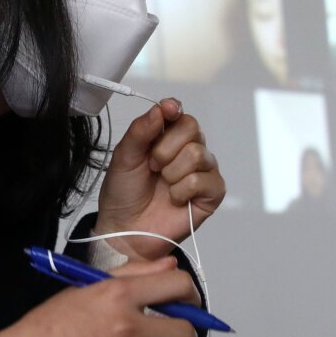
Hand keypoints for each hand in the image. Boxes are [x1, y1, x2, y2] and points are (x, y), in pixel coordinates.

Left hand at [96, 100, 224, 259]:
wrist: (125, 230)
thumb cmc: (124, 194)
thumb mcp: (124, 157)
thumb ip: (141, 130)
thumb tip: (162, 107)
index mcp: (166, 137)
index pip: (178, 112)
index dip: (174, 109)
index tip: (168, 111)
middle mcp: (188, 149)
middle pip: (192, 127)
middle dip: (165, 148)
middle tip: (152, 167)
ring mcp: (203, 170)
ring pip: (198, 153)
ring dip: (172, 172)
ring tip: (162, 185)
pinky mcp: (212, 193)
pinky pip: (203, 179)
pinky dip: (183, 190)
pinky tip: (175, 199)